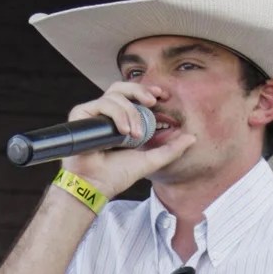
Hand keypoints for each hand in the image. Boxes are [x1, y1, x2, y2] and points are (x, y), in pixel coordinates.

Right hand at [63, 80, 196, 199]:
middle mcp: (106, 114)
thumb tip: (192, 138)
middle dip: (140, 91)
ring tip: (136, 134)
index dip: (146, 91)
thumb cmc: (116, 175)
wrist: (96, 186)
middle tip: (153, 102)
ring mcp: (93, 114)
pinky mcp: (81, 115)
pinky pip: (102, 103)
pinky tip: (124, 132)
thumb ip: (170, 150)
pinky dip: (117, 115)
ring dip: (130, 112)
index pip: (133, 96)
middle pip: (122, 88)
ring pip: (115, 96)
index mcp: (120, 120)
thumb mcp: (150, 160)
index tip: (162, 96)